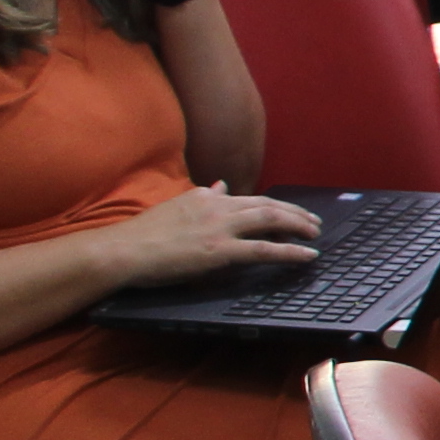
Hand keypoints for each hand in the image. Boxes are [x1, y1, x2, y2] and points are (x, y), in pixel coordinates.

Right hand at [109, 183, 326, 285]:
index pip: (250, 198)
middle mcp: (217, 206)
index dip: (276, 205)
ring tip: (314, 235)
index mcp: (206, 197)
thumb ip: (202, 196)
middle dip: (295, 213)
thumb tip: (221, 185)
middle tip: (314, 223)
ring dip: (298, 226)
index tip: (292, 212)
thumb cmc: (143, 234)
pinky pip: (264, 249)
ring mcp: (220, 228)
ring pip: (270, 220)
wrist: (124, 250)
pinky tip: (308, 254)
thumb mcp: (176, 206)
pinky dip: (291, 251)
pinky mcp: (220, 251)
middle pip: (267, 205)